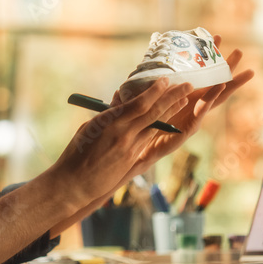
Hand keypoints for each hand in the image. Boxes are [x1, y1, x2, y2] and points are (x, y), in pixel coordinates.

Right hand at [48, 78, 195, 207]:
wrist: (75, 184)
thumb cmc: (76, 152)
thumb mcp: (90, 127)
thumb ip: (108, 114)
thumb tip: (120, 99)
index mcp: (110, 122)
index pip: (139, 103)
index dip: (155, 91)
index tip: (166, 80)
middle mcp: (124, 135)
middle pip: (154, 113)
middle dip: (172, 98)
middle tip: (188, 86)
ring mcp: (130, 149)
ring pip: (156, 127)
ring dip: (171, 112)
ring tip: (184, 100)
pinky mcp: (132, 161)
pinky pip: (149, 140)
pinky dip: (160, 127)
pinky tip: (168, 121)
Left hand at [110, 35, 253, 180]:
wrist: (134, 152)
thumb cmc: (137, 125)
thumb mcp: (137, 100)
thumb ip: (137, 87)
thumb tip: (128, 70)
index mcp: (182, 95)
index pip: (198, 73)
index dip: (207, 58)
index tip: (216, 39)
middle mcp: (190, 105)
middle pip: (212, 83)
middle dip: (226, 67)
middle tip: (238, 51)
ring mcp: (191, 116)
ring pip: (214, 98)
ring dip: (228, 84)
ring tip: (243, 72)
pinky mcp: (188, 129)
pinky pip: (200, 113)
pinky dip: (209, 101)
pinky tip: (218, 90)